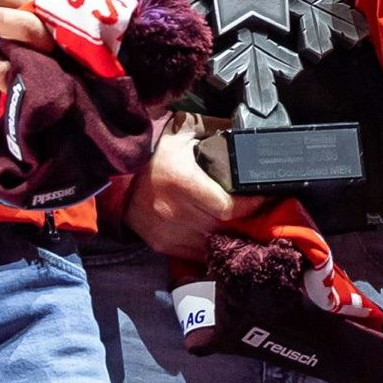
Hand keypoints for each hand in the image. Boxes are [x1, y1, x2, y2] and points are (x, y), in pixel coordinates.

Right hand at [124, 114, 268, 258]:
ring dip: (228, 236)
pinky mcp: (161, 244)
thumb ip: (217, 129)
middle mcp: (173, 211)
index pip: (228, 207)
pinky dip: (210, 247)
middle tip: (258, 211)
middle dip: (244, 220)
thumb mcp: (186, 133)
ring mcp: (166, 231)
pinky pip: (195, 253)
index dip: (250, 205)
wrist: (118, 177)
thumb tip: (245, 132)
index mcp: (181, 182)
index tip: (264, 197)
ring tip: (241, 224)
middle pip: (222, 227)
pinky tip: (219, 236)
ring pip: (211, 243)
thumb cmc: (157, 153)